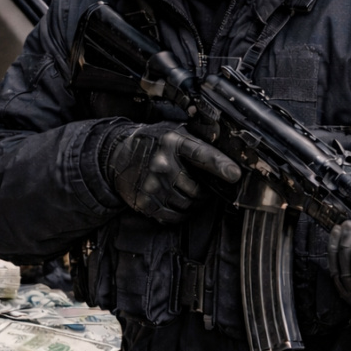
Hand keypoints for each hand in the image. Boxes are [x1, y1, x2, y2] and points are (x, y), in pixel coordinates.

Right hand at [102, 121, 241, 223]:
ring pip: (186, 205)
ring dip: (192, 204)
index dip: (220, 165)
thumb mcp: (173, 133)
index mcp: (173, 142)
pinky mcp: (145, 202)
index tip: (234, 174)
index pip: (201, 154)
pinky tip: (175, 203)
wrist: (115, 155)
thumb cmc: (151, 143)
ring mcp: (152, 185)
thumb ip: (196, 142)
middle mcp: (162, 164)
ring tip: (188, 195)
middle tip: (201, 188)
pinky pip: (172, 217)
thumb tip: (228, 155)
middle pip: (197, 189)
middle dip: (203, 191)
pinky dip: (179, 214)